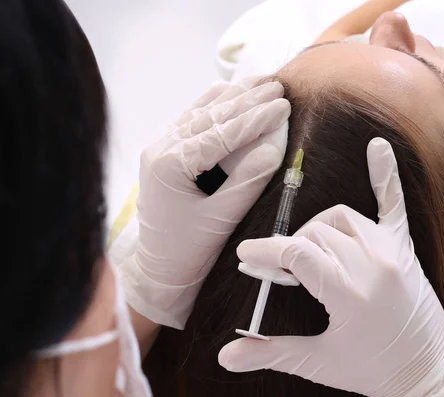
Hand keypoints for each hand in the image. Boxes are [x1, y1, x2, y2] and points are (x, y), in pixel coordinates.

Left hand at [118, 77, 290, 328]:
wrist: (158, 269)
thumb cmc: (189, 251)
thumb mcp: (222, 218)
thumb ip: (248, 180)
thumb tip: (275, 145)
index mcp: (170, 165)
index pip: (222, 133)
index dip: (256, 118)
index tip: (284, 104)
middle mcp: (160, 148)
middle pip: (211, 114)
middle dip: (247, 99)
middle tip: (279, 85)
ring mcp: (159, 146)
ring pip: (201, 110)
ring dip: (233, 95)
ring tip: (262, 80)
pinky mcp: (164, 150)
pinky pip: (191, 118)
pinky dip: (214, 104)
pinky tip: (230, 91)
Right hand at [219, 138, 443, 396]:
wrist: (429, 372)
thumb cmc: (374, 371)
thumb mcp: (318, 364)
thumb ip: (270, 353)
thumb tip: (224, 357)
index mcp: (348, 293)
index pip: (295, 254)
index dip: (265, 252)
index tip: (246, 256)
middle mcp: (371, 265)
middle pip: (314, 235)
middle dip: (288, 249)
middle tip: (277, 271)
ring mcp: (391, 252)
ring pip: (339, 218)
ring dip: (317, 230)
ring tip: (307, 251)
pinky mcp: (403, 248)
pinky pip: (393, 204)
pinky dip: (384, 175)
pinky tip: (377, 146)